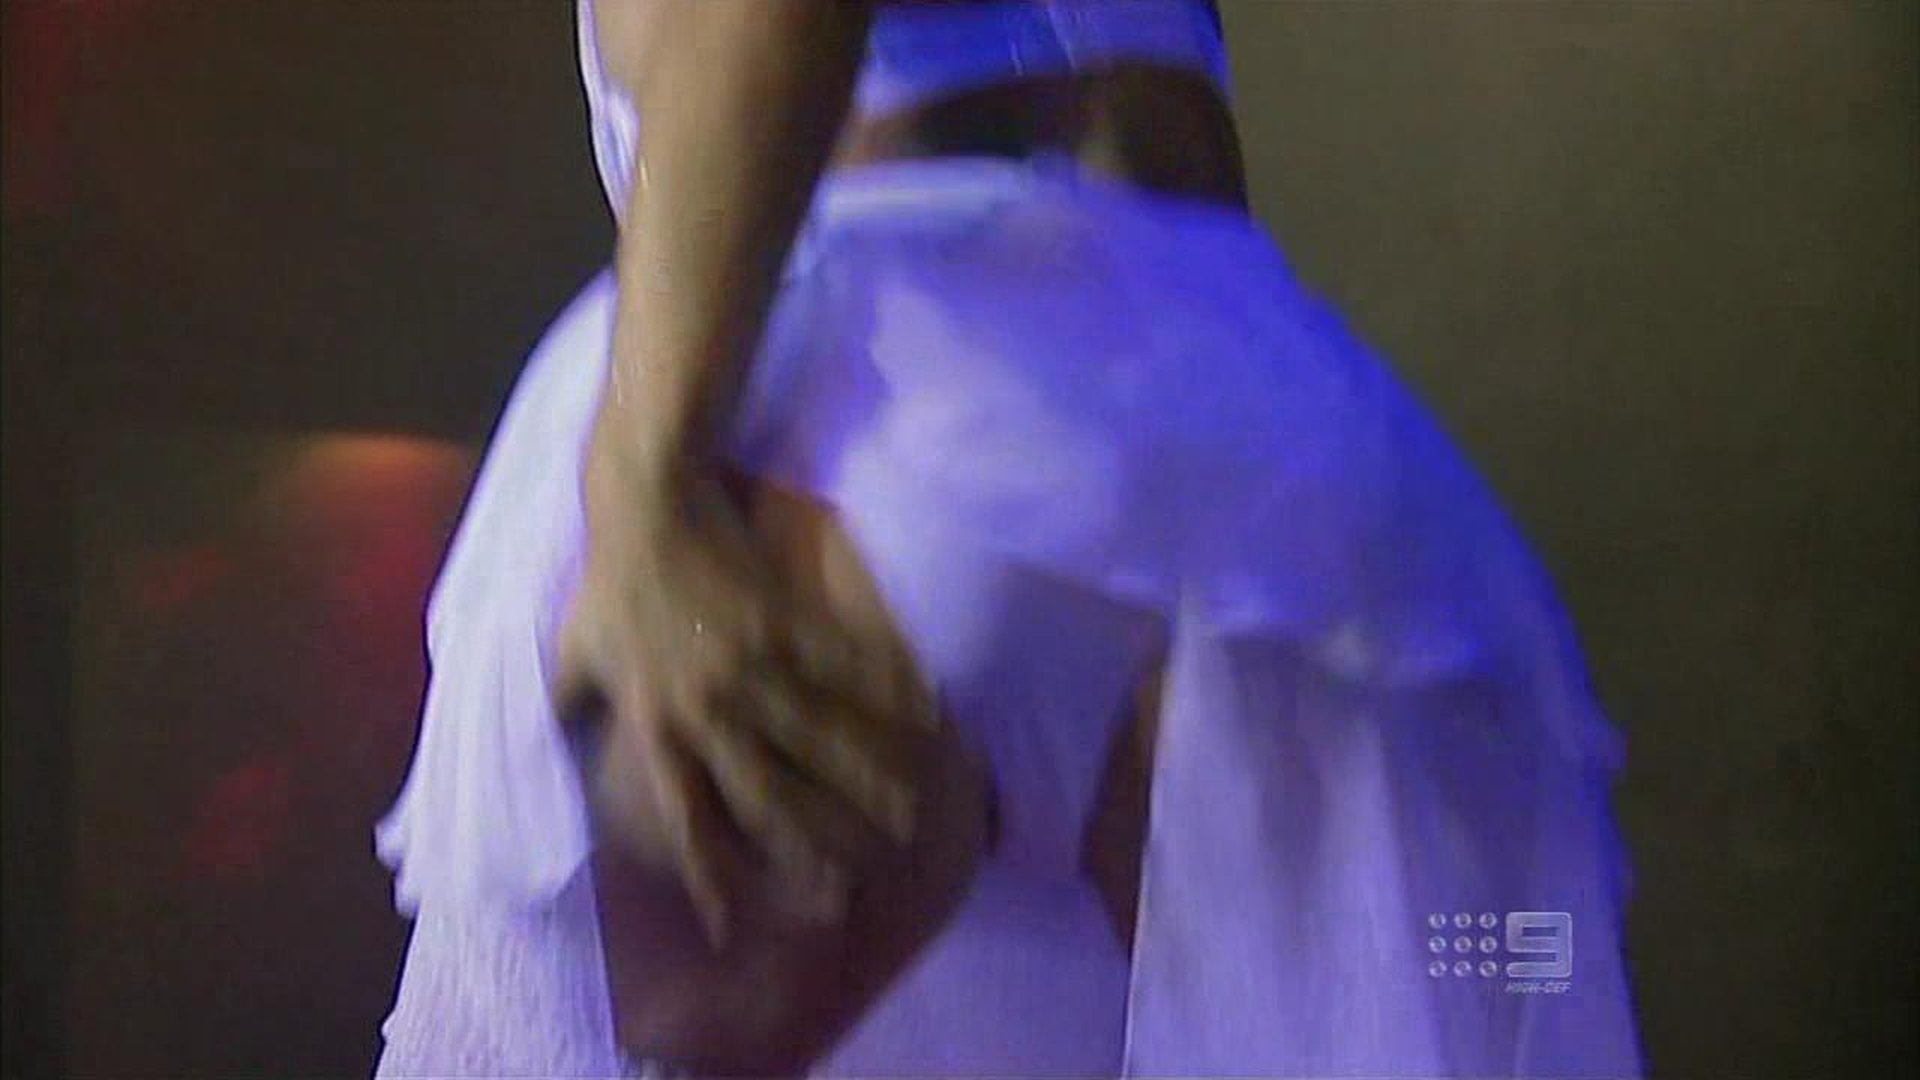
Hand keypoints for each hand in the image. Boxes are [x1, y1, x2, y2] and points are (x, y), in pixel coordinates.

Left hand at [555, 449, 930, 946]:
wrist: (645, 504)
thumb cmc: (608, 581)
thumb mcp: (572, 652)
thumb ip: (569, 703)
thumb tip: (557, 738)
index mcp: (656, 723)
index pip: (685, 815)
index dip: (708, 873)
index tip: (732, 926)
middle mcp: (705, 707)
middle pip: (768, 792)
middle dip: (814, 843)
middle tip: (854, 884)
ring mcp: (748, 664)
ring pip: (817, 736)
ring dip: (866, 778)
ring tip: (910, 812)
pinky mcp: (783, 618)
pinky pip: (843, 663)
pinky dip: (885, 688)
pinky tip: (927, 713)